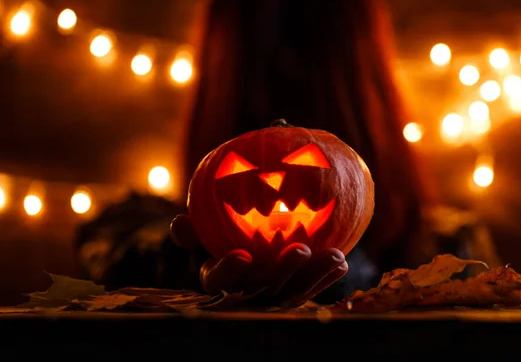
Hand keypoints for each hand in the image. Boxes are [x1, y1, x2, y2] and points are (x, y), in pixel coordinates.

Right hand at [170, 214, 347, 306]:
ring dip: (314, 275)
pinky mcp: (295, 294)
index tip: (241, 255)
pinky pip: (312, 289)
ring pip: (293, 292)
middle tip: (299, 249)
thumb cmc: (220, 233)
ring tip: (334, 255)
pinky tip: (341, 260)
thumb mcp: (204, 229)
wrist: (247, 242)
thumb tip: (179, 224)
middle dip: (283, 272)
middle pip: (264, 289)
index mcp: (219, 279)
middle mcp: (247, 294)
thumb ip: (192, 229)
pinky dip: (326, 276)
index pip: (219, 284)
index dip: (229, 273)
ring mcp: (273, 297)